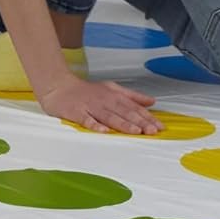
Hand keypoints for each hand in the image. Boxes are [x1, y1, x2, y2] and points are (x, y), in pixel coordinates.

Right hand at [37, 77, 161, 135]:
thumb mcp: (112, 89)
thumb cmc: (87, 90)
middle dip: (140, 122)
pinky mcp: (77, 112)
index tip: (159, 126)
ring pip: (110, 116)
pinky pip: (87, 120)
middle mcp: (106, 100)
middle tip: (152, 131)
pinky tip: (104, 131)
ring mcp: (91, 106)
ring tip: (136, 132)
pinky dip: (95, 125)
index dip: (148, 117)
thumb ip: (132, 96)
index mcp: (115, 95)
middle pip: (125, 112)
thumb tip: (152, 102)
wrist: (60, 86)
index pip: (135, 107)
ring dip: (123, 124)